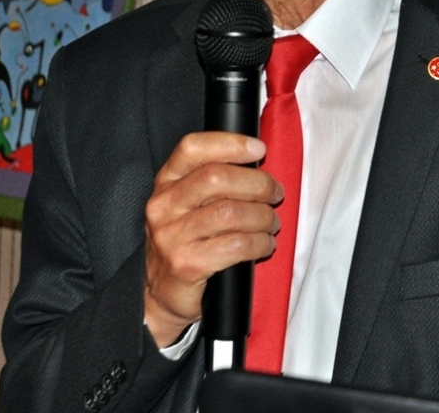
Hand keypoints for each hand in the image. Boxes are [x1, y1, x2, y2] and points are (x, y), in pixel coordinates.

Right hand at [143, 132, 281, 347]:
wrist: (163, 293)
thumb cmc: (188, 239)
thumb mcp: (190, 202)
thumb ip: (214, 179)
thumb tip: (258, 161)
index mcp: (166, 181)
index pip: (193, 148)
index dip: (230, 143)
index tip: (259, 149)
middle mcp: (164, 205)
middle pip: (216, 178)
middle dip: (257, 183)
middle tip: (275, 193)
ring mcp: (171, 236)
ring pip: (230, 213)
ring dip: (262, 216)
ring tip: (271, 222)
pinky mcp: (185, 265)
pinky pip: (235, 245)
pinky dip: (259, 242)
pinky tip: (264, 243)